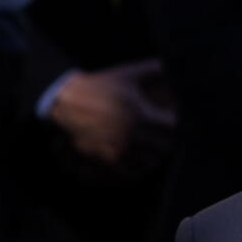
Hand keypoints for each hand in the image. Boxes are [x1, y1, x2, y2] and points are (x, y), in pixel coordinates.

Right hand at [48, 59, 175, 170]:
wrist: (63, 102)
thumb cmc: (99, 86)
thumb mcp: (127, 74)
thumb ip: (153, 70)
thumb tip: (175, 66)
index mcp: (140, 115)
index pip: (173, 129)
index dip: (178, 126)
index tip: (176, 121)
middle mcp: (131, 137)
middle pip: (165, 149)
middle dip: (170, 142)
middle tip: (169, 136)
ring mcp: (117, 154)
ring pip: (150, 165)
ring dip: (156, 157)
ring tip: (155, 148)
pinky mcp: (105, 165)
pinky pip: (130, 175)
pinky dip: (138, 170)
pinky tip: (138, 160)